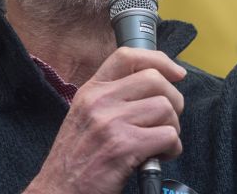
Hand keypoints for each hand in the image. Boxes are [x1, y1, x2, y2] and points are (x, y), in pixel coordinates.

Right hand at [25, 48, 186, 193]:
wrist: (60, 190)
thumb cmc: (77, 158)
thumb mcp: (85, 115)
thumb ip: (112, 97)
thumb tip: (154, 84)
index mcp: (91, 91)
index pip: (127, 56)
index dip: (159, 60)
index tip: (176, 73)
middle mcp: (99, 101)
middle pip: (155, 80)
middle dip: (173, 100)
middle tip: (167, 120)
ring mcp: (111, 123)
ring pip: (166, 108)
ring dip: (172, 128)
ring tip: (159, 143)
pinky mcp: (124, 147)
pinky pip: (168, 136)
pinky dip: (171, 149)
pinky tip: (158, 157)